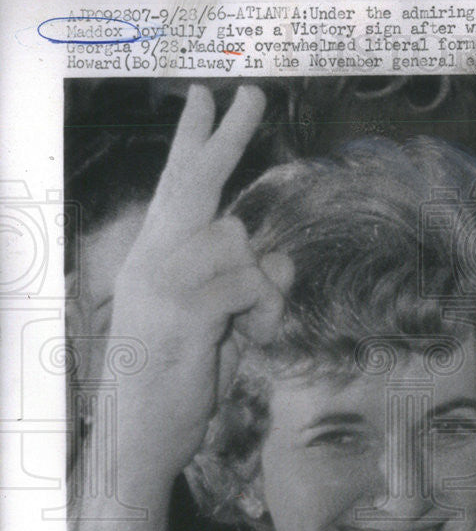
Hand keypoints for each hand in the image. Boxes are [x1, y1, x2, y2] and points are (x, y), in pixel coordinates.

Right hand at [69, 85, 291, 530]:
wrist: (140, 438)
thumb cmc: (178, 379)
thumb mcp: (219, 326)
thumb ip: (245, 288)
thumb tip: (282, 257)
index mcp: (155, 258)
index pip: (178, 188)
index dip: (195, 144)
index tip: (206, 100)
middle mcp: (152, 259)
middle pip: (194, 184)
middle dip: (225, 137)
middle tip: (252, 92)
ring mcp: (160, 281)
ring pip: (237, 240)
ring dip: (263, 285)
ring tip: (246, 327)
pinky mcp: (180, 310)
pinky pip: (249, 284)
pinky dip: (264, 309)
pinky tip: (246, 335)